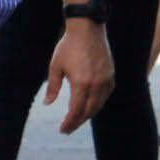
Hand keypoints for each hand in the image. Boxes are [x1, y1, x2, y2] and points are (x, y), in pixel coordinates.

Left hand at [43, 18, 116, 134]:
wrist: (87, 29)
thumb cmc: (68, 47)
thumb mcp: (55, 66)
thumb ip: (53, 87)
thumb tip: (48, 103)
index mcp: (82, 83)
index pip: (76, 111)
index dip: (69, 123)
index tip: (62, 129)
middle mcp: (96, 84)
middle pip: (89, 111)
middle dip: (78, 122)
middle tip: (68, 129)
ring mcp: (106, 80)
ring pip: (99, 105)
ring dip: (88, 114)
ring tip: (78, 119)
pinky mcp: (111, 75)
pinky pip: (106, 95)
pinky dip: (98, 103)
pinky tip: (91, 105)